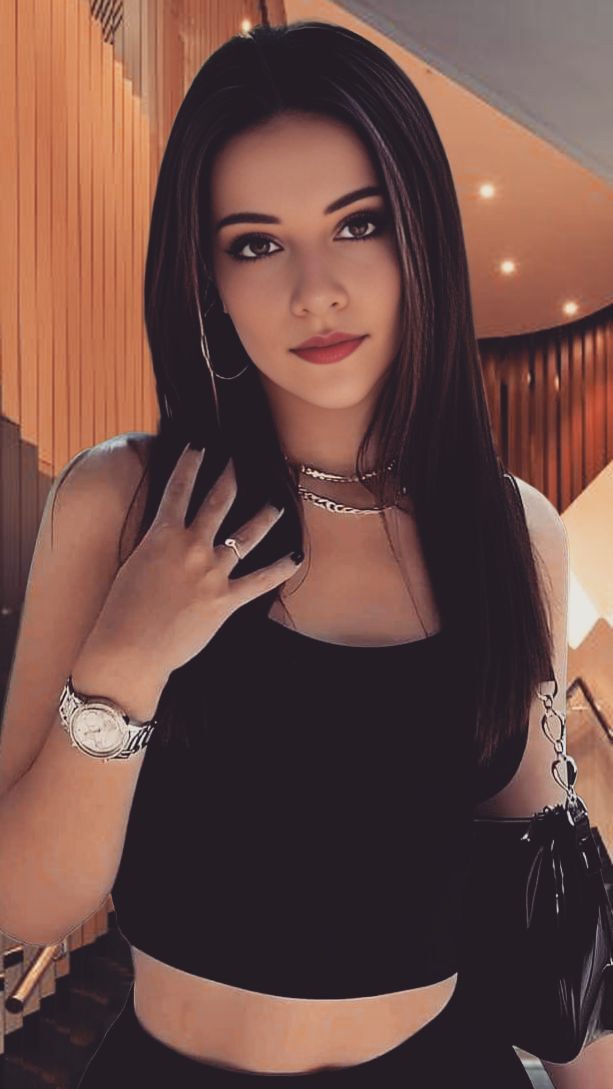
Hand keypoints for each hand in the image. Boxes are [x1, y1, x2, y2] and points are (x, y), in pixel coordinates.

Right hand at [89, 444, 301, 678]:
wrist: (128, 650)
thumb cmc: (121, 612)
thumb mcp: (133, 566)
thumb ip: (156, 546)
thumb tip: (168, 535)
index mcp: (161, 535)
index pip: (178, 488)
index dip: (191, 462)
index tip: (201, 444)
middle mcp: (190, 546)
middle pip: (218, 501)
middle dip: (230, 476)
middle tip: (241, 460)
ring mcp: (211, 572)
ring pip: (246, 534)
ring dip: (264, 516)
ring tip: (276, 504)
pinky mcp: (225, 600)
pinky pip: (260, 580)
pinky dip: (281, 568)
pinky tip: (296, 558)